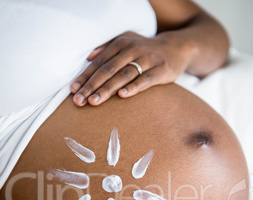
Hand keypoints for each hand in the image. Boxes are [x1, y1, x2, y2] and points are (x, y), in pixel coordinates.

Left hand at [70, 31, 197, 105]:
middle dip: (92, 86)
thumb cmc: (146, 49)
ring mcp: (147, 60)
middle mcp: (132, 49)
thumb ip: (107, 48)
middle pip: (108, 70)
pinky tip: (122, 96)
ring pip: (123, 75)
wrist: (177, 47)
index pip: (99, 63)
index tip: (73, 90)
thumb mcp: (127, 42)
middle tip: (79, 100)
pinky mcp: (161, 70)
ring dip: (107, 89)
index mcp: (121, 44)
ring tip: (94, 102)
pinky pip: (145, 80)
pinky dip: (134, 87)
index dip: (85, 77)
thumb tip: (88, 57)